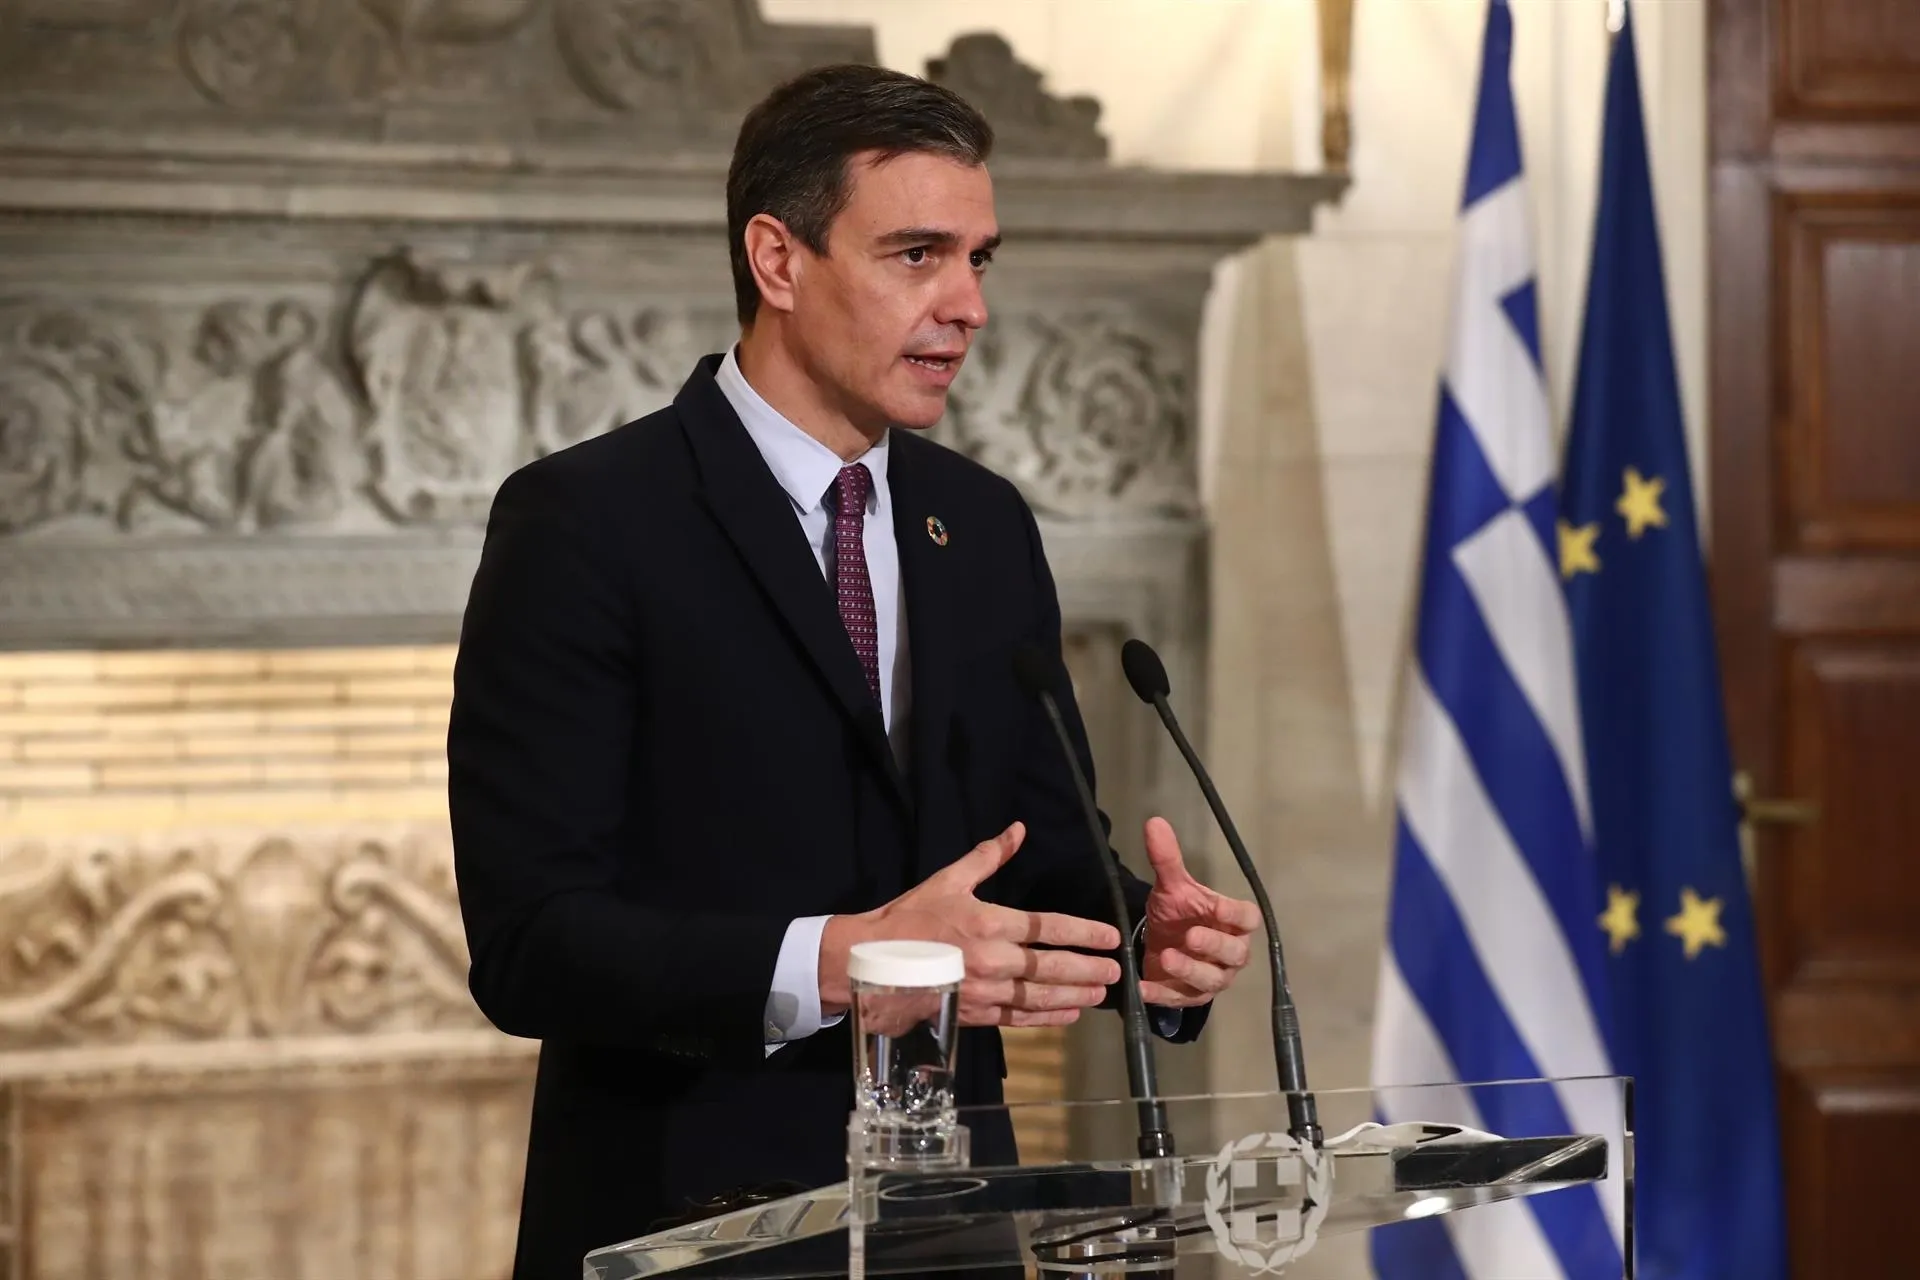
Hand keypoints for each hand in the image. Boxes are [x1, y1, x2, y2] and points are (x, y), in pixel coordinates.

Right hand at [819, 823, 1123, 1028]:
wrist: (870, 963)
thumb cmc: (910, 918)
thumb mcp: (947, 880)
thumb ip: (987, 857)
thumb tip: (1018, 830)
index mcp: (989, 923)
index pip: (1047, 927)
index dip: (1083, 932)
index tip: (1110, 936)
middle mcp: (993, 960)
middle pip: (1052, 967)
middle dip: (1088, 970)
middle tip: (1116, 972)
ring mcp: (985, 991)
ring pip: (1040, 997)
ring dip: (1074, 996)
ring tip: (1100, 995)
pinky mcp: (976, 1014)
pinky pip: (1019, 1018)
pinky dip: (1047, 1018)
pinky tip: (1068, 1015)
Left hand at [1137, 817, 1259, 1008]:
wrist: (1161, 942)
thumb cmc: (1179, 914)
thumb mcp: (1172, 886)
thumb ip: (1166, 859)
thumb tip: (1154, 822)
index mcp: (1232, 922)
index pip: (1247, 919)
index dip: (1237, 915)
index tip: (1219, 907)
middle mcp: (1229, 953)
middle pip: (1235, 953)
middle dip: (1214, 945)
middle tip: (1191, 936)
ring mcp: (1212, 977)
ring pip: (1212, 980)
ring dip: (1190, 970)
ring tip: (1166, 957)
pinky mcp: (1190, 996)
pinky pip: (1181, 998)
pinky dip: (1162, 994)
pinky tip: (1143, 986)